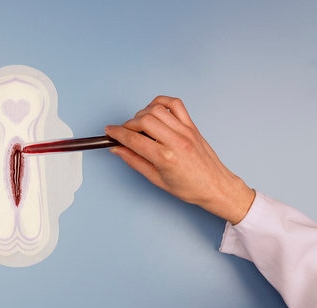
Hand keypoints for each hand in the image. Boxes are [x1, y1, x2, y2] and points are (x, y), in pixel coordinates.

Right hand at [105, 96, 254, 224]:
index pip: (134, 139)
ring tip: (139, 125)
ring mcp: (185, 130)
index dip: (117, 133)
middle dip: (127, 124)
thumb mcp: (156, 179)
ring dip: (141, 114)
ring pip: (156, 109)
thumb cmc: (189, 187)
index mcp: (165, 158)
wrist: (216, 186)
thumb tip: (117, 149)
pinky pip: (175, 104)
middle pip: (143, 120)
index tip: (109, 131)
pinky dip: (160, 103)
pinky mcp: (192, 125)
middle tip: (124, 133)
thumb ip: (134, 161)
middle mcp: (176, 140)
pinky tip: (154, 111)